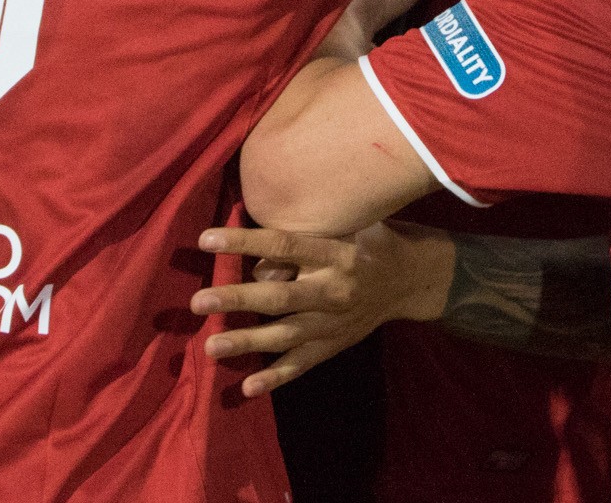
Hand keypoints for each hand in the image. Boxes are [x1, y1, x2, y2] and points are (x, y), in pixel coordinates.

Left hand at [192, 223, 450, 396]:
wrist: (411, 279)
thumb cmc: (369, 240)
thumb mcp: (348, 223)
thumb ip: (308, 234)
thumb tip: (260, 256)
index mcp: (336, 253)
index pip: (284, 245)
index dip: (245, 242)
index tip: (206, 239)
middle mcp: (334, 291)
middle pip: (280, 298)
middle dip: (237, 300)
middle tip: (199, 301)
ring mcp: (335, 324)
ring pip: (286, 336)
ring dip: (247, 342)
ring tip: (211, 347)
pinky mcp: (334, 346)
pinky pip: (302, 364)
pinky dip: (276, 377)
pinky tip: (248, 387)